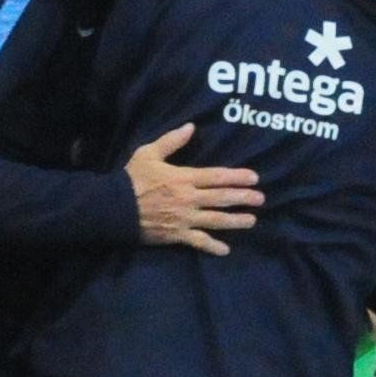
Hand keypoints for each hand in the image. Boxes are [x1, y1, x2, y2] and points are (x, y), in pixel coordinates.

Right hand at [125, 124, 262, 256]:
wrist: (114, 208)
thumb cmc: (132, 179)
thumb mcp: (149, 153)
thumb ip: (171, 140)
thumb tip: (191, 127)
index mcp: (184, 178)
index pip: (217, 176)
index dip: (237, 177)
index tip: (254, 177)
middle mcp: (188, 199)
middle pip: (222, 198)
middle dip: (243, 198)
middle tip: (261, 199)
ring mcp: (184, 218)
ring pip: (216, 220)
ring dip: (236, 221)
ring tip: (252, 221)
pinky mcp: (176, 235)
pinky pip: (197, 241)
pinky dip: (211, 246)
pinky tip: (225, 250)